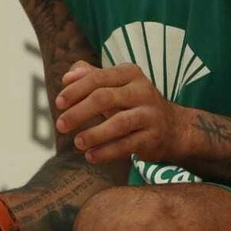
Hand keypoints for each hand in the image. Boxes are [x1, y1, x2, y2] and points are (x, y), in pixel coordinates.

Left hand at [55, 60, 188, 163]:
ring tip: (77, 143)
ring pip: (118, 123)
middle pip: (104, 98)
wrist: (173, 127)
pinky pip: (127, 145)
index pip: (97, 78)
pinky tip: (91, 156)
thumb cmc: (132, 103)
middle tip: (60, 125)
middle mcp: (142, 90)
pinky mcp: (154, 137)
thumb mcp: (114, 85)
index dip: (75, 90)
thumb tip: (67, 77)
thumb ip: (89, 76)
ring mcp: (150, 114)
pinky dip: (107, 152)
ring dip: (93, 134)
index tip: (58, 103)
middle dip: (78, 112)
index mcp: (129, 73)